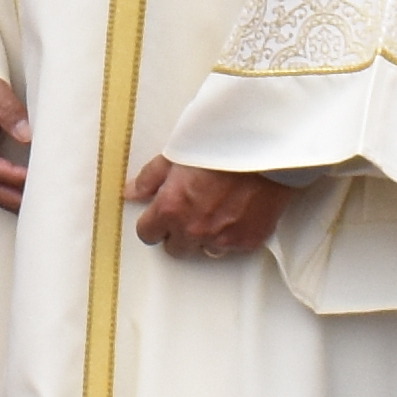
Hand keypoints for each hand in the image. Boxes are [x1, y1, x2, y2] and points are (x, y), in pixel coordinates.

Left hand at [127, 154, 292, 257]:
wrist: (265, 150)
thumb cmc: (220, 147)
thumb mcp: (176, 155)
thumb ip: (149, 179)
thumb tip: (131, 193)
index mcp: (171, 209)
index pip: (147, 235)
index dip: (153, 224)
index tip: (161, 216)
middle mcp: (193, 229)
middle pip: (175, 248)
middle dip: (178, 233)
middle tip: (191, 211)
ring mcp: (221, 239)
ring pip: (204, 250)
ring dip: (205, 236)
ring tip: (217, 210)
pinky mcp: (246, 242)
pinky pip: (231, 247)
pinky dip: (232, 234)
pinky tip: (237, 211)